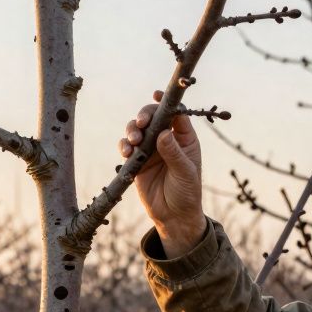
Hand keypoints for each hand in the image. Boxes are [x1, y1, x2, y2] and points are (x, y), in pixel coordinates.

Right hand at [119, 90, 204, 256]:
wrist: (173, 216)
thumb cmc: (186, 193)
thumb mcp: (185, 173)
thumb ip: (174, 153)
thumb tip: (163, 133)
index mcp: (184, 138)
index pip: (176, 114)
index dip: (167, 102)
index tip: (157, 95)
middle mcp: (166, 139)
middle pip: (153, 117)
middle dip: (144, 115)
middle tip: (140, 123)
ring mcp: (150, 148)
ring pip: (137, 129)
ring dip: (132, 130)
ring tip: (134, 142)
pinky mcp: (137, 160)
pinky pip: (127, 146)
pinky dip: (124, 145)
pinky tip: (127, 152)